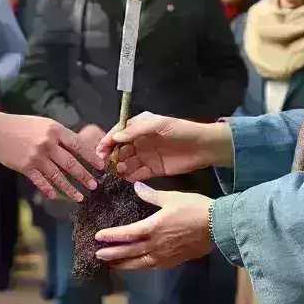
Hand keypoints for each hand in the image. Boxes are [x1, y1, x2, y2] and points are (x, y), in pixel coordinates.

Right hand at [0, 109, 104, 201]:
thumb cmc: (23, 125)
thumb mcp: (44, 124)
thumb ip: (60, 136)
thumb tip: (77, 148)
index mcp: (55, 130)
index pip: (78, 145)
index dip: (91, 157)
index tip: (100, 166)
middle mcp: (48, 144)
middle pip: (70, 163)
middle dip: (84, 176)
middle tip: (94, 185)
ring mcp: (36, 157)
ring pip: (57, 176)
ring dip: (70, 188)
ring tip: (80, 197)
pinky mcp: (25, 167)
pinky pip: (40, 181)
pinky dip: (48, 189)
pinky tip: (55, 195)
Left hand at [94, 183, 213, 269]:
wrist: (217, 226)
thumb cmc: (194, 208)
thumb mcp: (171, 198)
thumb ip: (151, 195)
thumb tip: (136, 187)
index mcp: (153, 228)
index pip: (127, 234)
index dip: (111, 236)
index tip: (98, 237)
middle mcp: (156, 245)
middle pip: (129, 252)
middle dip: (112, 254)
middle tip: (98, 255)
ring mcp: (165, 255)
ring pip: (139, 263)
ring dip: (124, 264)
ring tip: (112, 265)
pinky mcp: (174, 261)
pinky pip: (153, 266)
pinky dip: (141, 266)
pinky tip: (137, 266)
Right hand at [99, 112, 232, 180]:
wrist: (203, 147)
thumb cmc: (182, 130)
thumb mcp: (160, 125)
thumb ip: (137, 130)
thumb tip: (116, 136)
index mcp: (140, 126)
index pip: (119, 132)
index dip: (108, 140)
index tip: (100, 149)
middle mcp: (140, 141)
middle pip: (120, 149)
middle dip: (111, 156)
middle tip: (105, 163)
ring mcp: (146, 156)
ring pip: (127, 162)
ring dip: (120, 166)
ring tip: (118, 170)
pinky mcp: (153, 170)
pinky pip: (137, 174)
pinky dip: (130, 176)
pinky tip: (125, 178)